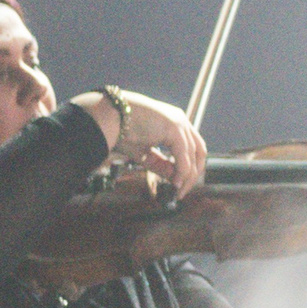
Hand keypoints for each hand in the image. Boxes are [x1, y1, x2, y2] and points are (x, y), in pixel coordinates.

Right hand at [75, 88, 205, 195]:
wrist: (107, 116)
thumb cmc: (120, 131)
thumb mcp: (144, 152)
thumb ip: (160, 164)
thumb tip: (175, 180)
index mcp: (175, 123)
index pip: (192, 147)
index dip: (190, 167)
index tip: (182, 183)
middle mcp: (181, 121)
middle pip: (199, 151)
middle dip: (193, 174)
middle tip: (183, 190)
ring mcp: (179, 123)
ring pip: (194, 155)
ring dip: (188, 176)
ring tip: (178, 190)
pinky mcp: (174, 128)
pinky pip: (184, 155)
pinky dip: (182, 171)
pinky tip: (175, 182)